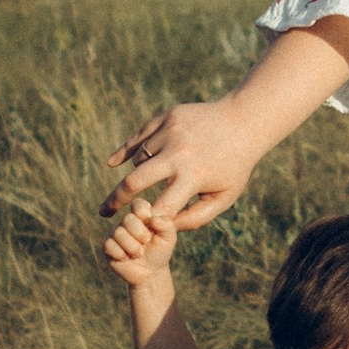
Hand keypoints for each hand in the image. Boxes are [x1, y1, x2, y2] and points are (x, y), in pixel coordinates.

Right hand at [100, 206, 176, 291]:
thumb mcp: (169, 238)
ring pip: (118, 233)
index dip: (142, 212)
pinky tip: (126, 258)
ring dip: (133, 247)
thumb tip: (153, 218)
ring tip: (139, 254)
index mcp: (142, 216)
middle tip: (146, 242)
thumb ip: (166, 225)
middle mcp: (127, 222)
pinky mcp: (108, 247)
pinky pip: (109, 245)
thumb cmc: (160, 251)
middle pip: (127, 219)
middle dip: (140, 234)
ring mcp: (116, 234)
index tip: (150, 222)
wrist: (151, 272)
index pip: (137, 204)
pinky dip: (121, 254)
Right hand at [104, 94, 263, 241]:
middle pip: (134, 181)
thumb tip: (164, 227)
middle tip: (104, 213)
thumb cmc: (234, 166)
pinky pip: (139, 138)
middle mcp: (178, 153)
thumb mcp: (224, 197)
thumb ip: (195, 218)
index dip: (146, 222)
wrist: (244, 121)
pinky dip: (128, 151)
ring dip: (142, 172)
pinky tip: (114, 162)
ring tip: (157, 176)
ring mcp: (170, 132)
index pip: (160, 207)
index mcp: (193, 176)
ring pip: (139, 159)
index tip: (138, 231)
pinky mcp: (166, 117)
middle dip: (115, 200)